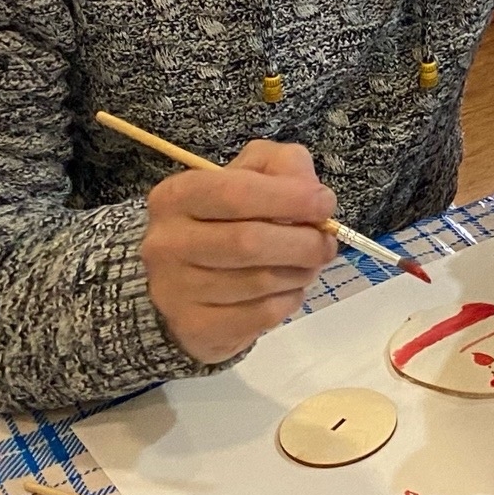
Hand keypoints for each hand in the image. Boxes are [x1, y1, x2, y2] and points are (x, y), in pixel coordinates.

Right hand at [141, 140, 336, 365]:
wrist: (186, 282)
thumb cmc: (225, 219)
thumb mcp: (252, 174)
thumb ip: (284, 166)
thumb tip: (313, 192)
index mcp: (176, 196)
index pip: (235, 192)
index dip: (289, 198)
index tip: (325, 203)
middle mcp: (167, 243)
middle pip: (248, 242)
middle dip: (303, 242)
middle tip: (326, 243)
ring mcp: (175, 291)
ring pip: (259, 282)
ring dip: (299, 272)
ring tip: (307, 264)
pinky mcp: (195, 328)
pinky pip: (260, 315)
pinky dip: (288, 301)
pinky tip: (288, 289)